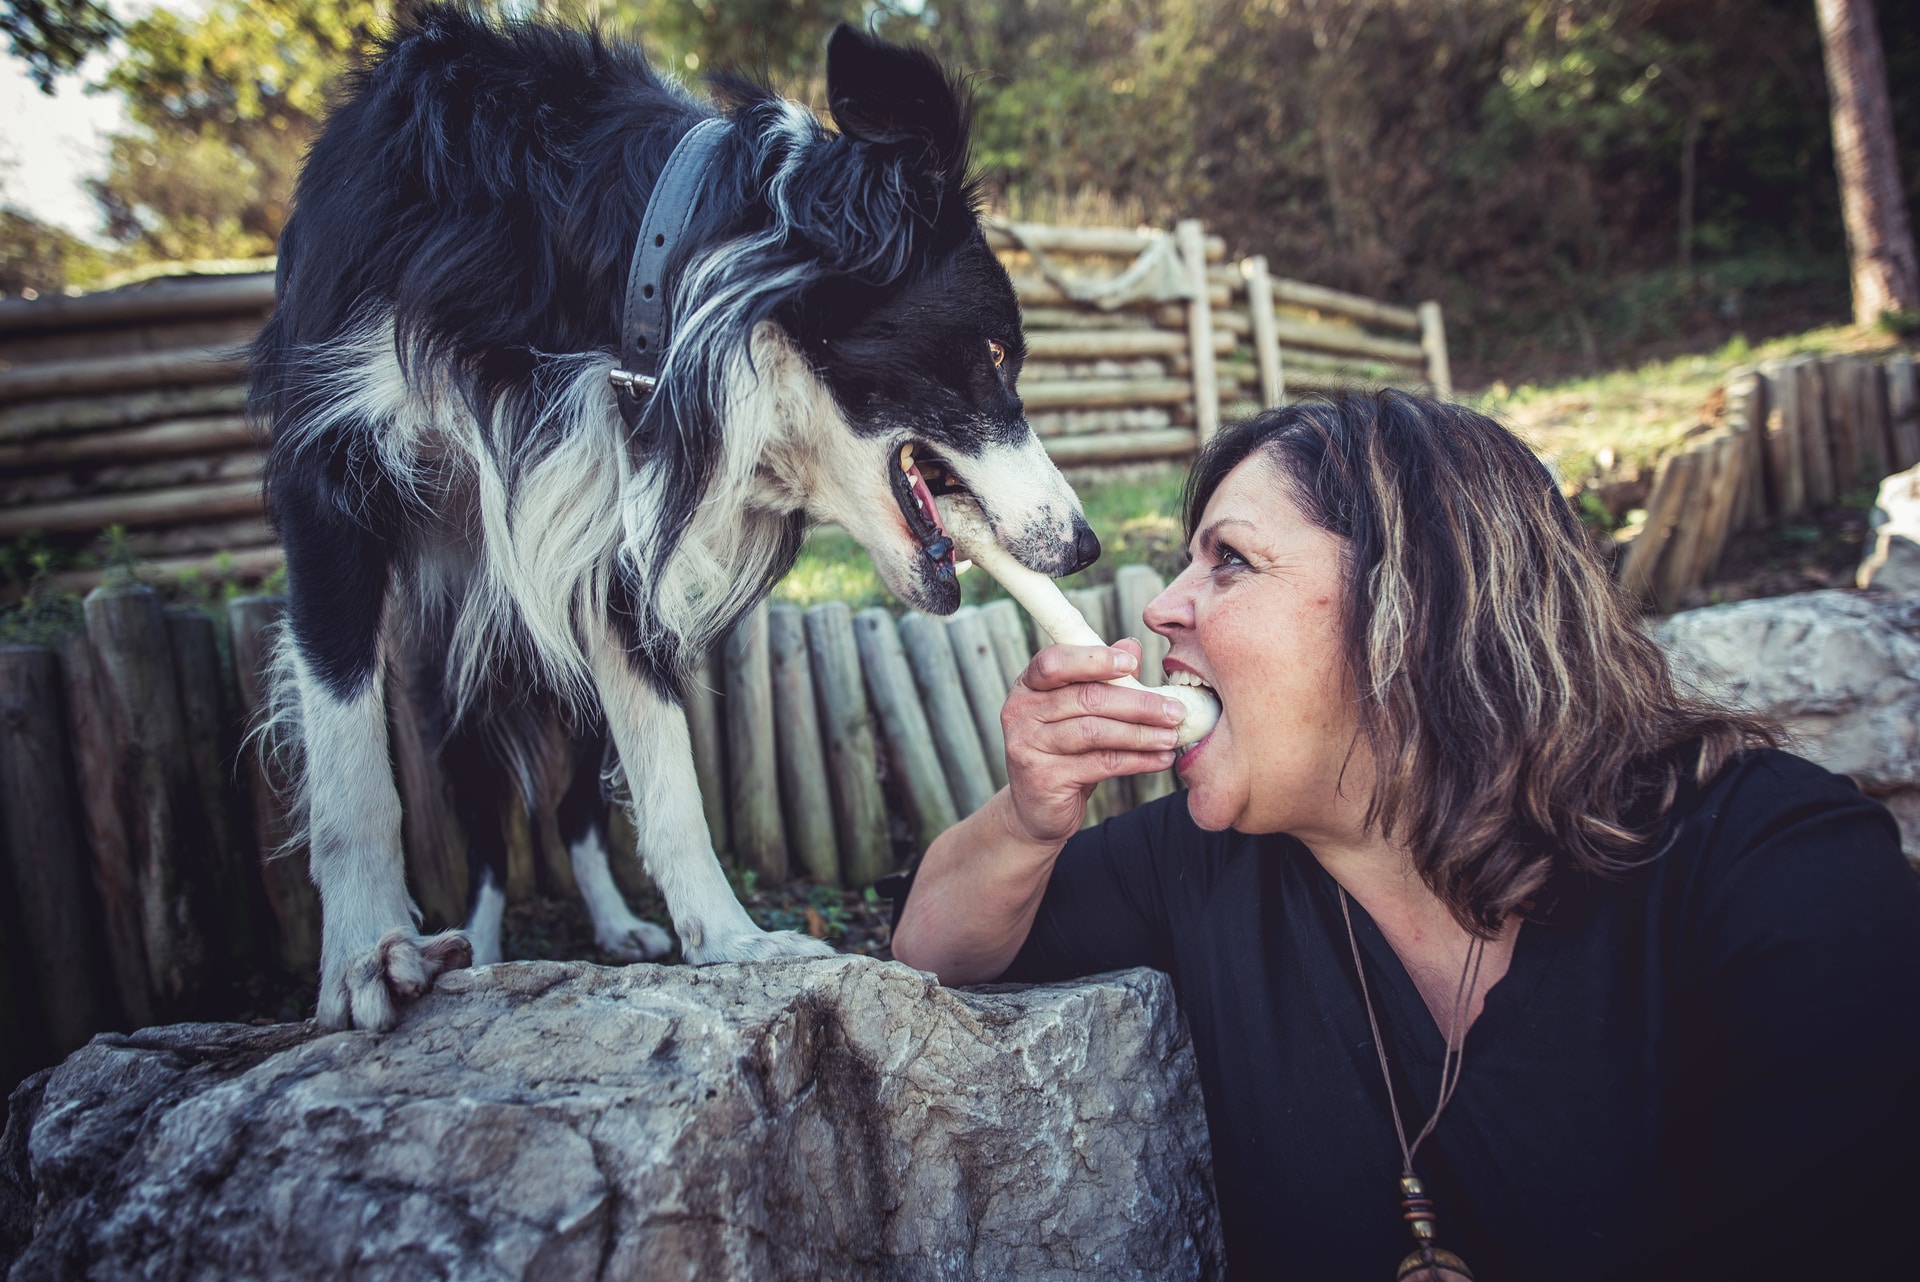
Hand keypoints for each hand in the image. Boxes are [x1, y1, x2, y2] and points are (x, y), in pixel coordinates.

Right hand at [1000, 638, 1184, 846]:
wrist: (1038, 808)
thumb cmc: (1064, 752)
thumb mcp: (1080, 712)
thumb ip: (1102, 678)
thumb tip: (1130, 646)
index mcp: (1028, 686)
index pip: (1055, 661)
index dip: (1094, 659)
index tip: (1132, 663)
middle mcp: (1020, 712)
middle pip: (1084, 698)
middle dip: (1137, 703)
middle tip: (1174, 710)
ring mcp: (1028, 746)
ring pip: (1094, 731)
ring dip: (1140, 733)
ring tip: (1171, 736)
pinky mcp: (1044, 778)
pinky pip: (1100, 764)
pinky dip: (1137, 760)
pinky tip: (1160, 759)